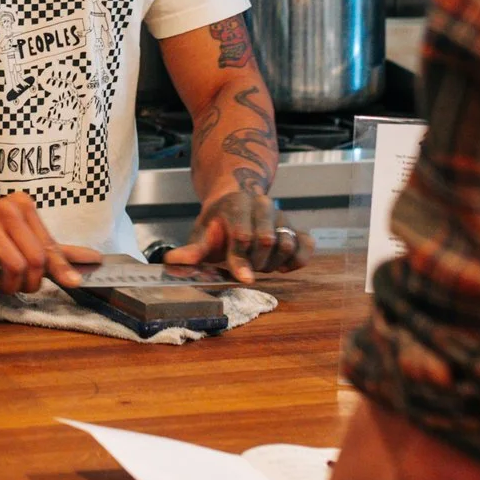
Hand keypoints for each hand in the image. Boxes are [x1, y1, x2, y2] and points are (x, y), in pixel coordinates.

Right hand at [0, 191, 102, 293]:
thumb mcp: (25, 240)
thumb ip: (56, 252)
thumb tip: (94, 260)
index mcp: (23, 205)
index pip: (48, 246)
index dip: (60, 269)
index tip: (73, 282)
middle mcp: (5, 208)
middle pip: (34, 260)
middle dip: (28, 282)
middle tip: (18, 285)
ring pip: (13, 267)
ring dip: (8, 285)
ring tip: (0, 283)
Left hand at [165, 188, 309, 283]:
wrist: (238, 201)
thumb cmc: (218, 224)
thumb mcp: (202, 233)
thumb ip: (192, 250)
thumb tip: (172, 262)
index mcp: (237, 204)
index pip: (243, 234)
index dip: (241, 259)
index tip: (243, 278)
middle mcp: (263, 206)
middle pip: (267, 241)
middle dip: (255, 262)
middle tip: (245, 266)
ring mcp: (282, 216)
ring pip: (287, 244)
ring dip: (274, 263)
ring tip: (259, 263)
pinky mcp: (297, 228)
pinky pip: (306, 247)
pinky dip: (297, 261)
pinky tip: (282, 266)